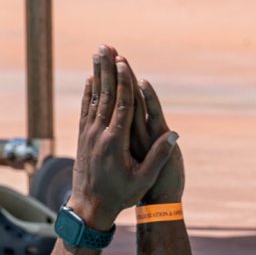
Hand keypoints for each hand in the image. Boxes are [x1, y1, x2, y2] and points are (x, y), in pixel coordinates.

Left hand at [67, 45, 176, 228]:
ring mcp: (88, 134)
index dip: (123, 83)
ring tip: (98, 54)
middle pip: (104, 94)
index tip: (124, 63)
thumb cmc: (121, 195)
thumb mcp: (143, 179)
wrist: (89, 207)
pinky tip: (89, 80)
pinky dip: (88, 92)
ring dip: (96, 74)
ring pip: (93, 98)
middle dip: (106, 69)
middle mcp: (98, 134)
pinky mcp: (83, 138)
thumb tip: (173, 134)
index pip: (121, 106)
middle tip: (106, 47)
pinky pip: (86, 109)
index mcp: (115, 142)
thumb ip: (158, 156)